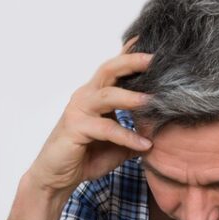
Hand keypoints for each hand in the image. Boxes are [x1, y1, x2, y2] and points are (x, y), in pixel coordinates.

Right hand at [26, 38, 153, 196]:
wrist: (56, 178)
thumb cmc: (85, 158)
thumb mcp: (117, 145)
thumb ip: (135, 133)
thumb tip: (162, 131)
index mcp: (96, 95)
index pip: (114, 69)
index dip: (129, 53)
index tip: (149, 40)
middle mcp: (86, 97)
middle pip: (109, 70)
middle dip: (131, 62)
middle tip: (155, 60)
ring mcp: (78, 111)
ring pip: (107, 96)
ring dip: (130, 97)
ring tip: (151, 100)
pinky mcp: (75, 128)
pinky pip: (106, 128)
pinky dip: (126, 136)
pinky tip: (143, 145)